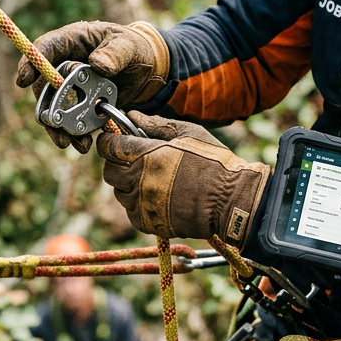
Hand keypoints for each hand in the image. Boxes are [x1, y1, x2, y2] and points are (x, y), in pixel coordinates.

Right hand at [16, 21, 168, 152]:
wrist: (145, 70)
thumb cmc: (134, 48)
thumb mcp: (128, 46)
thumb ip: (114, 53)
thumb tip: (96, 65)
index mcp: (71, 41)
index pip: (45, 48)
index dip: (31, 64)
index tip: (23, 81)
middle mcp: (64, 64)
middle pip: (45, 85)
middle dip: (47, 107)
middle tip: (55, 125)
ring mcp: (69, 86)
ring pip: (54, 107)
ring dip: (59, 126)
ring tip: (69, 143)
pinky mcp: (78, 104)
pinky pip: (70, 120)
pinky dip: (74, 133)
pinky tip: (83, 145)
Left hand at [96, 112, 268, 248]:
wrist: (232, 200)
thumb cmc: (213, 162)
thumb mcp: (188, 132)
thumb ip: (156, 124)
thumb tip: (131, 116)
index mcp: (146, 155)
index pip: (109, 146)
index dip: (109, 140)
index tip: (114, 139)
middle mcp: (139, 181)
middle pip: (109, 171)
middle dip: (117, 162)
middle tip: (134, 159)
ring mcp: (142, 205)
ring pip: (120, 192)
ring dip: (128, 184)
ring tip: (151, 178)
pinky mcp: (147, 223)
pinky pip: (131, 211)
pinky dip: (138, 203)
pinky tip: (157, 195)